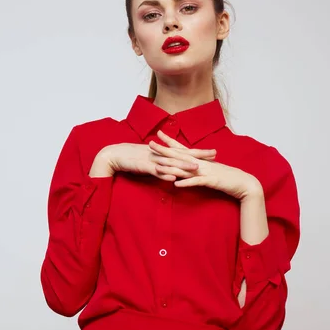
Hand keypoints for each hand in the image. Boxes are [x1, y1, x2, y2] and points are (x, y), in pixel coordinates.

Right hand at [98, 140, 216, 181]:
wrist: (116, 155)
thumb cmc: (133, 158)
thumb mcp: (151, 159)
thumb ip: (162, 163)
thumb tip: (173, 170)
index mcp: (164, 152)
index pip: (185, 151)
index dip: (199, 151)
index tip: (213, 152)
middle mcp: (161, 154)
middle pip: (183, 154)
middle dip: (199, 155)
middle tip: (214, 155)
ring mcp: (153, 160)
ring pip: (171, 163)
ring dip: (184, 166)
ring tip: (197, 169)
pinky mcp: (144, 167)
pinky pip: (156, 172)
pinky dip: (164, 174)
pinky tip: (173, 178)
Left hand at [148, 130, 261, 200]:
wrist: (243, 182)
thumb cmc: (227, 177)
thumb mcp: (210, 170)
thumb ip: (198, 168)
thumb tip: (187, 167)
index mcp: (200, 159)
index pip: (182, 148)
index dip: (170, 141)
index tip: (158, 133)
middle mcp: (200, 163)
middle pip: (179, 155)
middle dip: (164, 150)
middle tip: (150, 144)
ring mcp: (205, 171)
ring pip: (184, 168)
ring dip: (170, 167)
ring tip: (157, 165)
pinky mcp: (210, 181)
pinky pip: (196, 182)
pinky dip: (186, 183)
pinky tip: (176, 184)